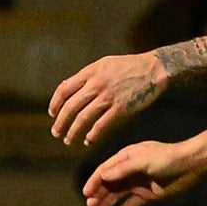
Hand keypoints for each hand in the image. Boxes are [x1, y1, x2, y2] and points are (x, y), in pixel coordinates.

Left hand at [50, 51, 168, 144]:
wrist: (154, 69)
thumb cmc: (128, 66)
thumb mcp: (104, 64)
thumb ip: (86, 76)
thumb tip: (66, 86)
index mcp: (90, 72)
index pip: (64, 89)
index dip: (55, 103)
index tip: (52, 114)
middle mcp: (96, 84)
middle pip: (71, 107)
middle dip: (61, 122)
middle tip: (56, 133)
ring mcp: (108, 97)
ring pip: (83, 118)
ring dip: (73, 132)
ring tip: (69, 140)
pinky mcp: (120, 108)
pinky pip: (101, 125)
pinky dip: (93, 135)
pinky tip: (89, 141)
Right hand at [81, 140, 200, 205]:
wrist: (190, 166)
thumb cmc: (166, 159)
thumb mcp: (143, 161)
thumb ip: (123, 169)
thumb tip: (103, 175)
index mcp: (127, 157)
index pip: (106, 169)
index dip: (94, 180)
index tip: (86, 193)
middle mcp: (130, 170)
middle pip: (110, 183)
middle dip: (99, 194)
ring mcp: (139, 182)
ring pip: (119, 194)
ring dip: (108, 202)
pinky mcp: (148, 194)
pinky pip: (132, 203)